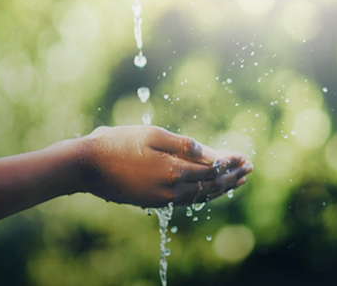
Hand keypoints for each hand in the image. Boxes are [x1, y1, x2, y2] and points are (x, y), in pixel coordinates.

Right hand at [80, 126, 252, 207]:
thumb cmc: (117, 143)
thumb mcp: (152, 135)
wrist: (87, 165)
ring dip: (220, 188)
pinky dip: (201, 195)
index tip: (245, 156)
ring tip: (236, 182)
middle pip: (210, 185)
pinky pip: (185, 200)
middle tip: (249, 169)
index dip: (230, 162)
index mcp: (173, 169)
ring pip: (200, 196)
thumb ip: (183, 145)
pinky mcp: (152, 201)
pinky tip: (207, 190)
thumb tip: (212, 155)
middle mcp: (171, 189)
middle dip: (231, 176)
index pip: (212, 168)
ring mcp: (161, 198)